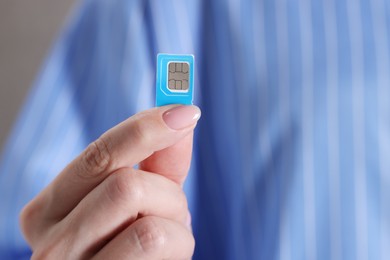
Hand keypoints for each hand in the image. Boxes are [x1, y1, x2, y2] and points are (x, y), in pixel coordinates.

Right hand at [20, 105, 200, 258]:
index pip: (97, 155)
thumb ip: (158, 161)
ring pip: (148, 224)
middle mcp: (51, 243)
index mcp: (49, 210)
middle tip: (173, 207)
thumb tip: (180, 113)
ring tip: (167, 239)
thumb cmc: (131, 247)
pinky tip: (165, 257)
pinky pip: (158, 246)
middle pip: (125, 186)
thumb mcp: (142, 201)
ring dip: (176, 223)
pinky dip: (179, 245)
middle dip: (167, 192)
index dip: (144, 128)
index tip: (183, 110)